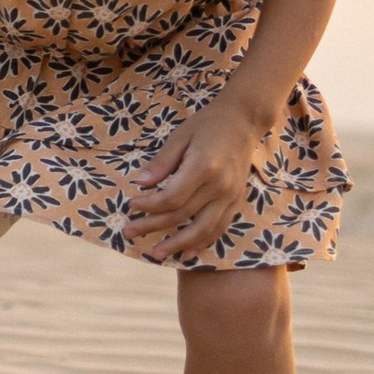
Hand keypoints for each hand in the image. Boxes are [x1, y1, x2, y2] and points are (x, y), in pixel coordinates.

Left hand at [126, 101, 261, 262]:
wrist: (244, 120)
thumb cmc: (207, 124)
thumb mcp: (180, 136)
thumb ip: (161, 163)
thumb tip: (140, 183)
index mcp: (203, 167)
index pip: (172, 198)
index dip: (149, 206)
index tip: (130, 206)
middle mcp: (220, 186)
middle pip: (182, 215)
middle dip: (153, 226)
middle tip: (129, 232)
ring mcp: (230, 196)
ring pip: (202, 229)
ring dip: (178, 244)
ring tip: (156, 254)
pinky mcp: (236, 201)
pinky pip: (219, 228)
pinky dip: (202, 243)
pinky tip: (186, 253)